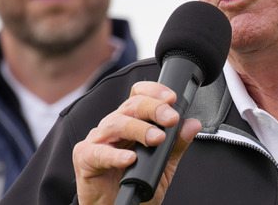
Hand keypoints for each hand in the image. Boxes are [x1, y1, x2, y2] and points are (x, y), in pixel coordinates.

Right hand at [72, 81, 201, 204]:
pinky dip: (115, 155)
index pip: (139, 95)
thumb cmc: (138, 185)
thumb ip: (177, 144)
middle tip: (170, 119)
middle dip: (154, 108)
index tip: (172, 99)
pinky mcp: (85, 157)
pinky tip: (130, 158)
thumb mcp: (164, 166)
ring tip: (156, 139)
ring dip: (139, 129)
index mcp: (131, 121)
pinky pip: (99, 152)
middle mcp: (114, 126)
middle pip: (131, 105)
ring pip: (117, 123)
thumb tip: (192, 124)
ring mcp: (98, 140)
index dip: (154, 92)